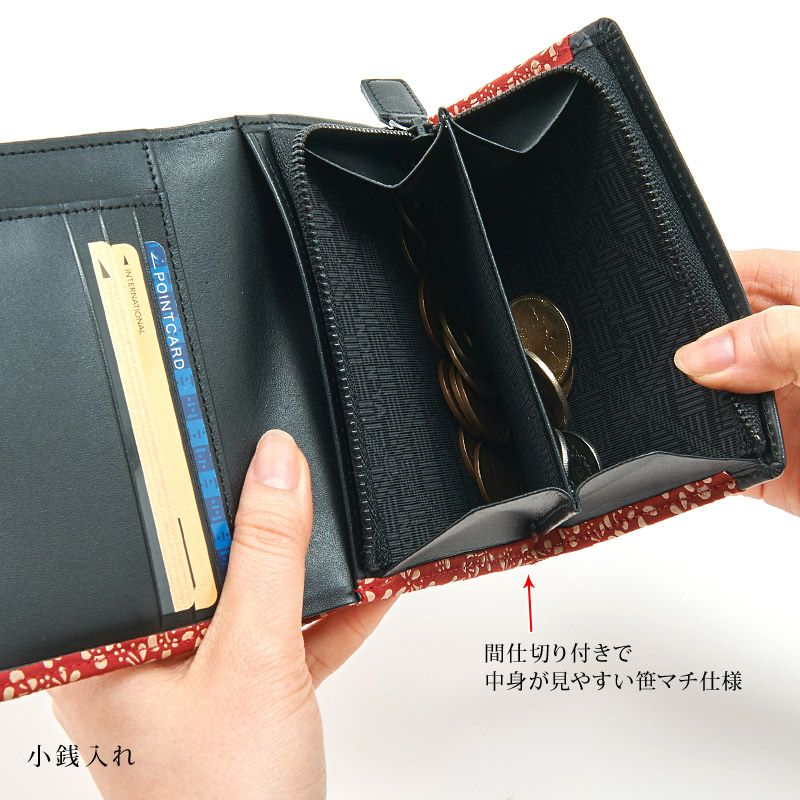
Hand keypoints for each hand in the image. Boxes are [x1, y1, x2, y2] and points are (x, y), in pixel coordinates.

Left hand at [50, 430, 393, 799]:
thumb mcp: (255, 659)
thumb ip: (269, 558)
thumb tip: (275, 467)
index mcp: (108, 654)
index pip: (153, 544)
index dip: (194, 488)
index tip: (233, 437)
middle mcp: (147, 666)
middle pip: (209, 569)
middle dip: (264, 528)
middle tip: (294, 472)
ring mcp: (199, 686)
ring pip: (255, 606)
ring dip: (307, 575)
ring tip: (336, 524)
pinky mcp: (247, 704)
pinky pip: (286, 644)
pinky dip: (327, 620)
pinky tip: (367, 591)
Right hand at [674, 249, 799, 515]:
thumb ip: (786, 338)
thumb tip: (703, 352)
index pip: (743, 274)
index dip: (698, 281)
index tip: (656, 296)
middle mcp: (794, 358)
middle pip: (714, 342)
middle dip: (680, 351)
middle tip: (654, 362)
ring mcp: (785, 415)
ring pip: (710, 404)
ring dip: (686, 410)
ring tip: (665, 410)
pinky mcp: (777, 473)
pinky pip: (720, 463)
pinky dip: (697, 462)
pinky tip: (685, 456)